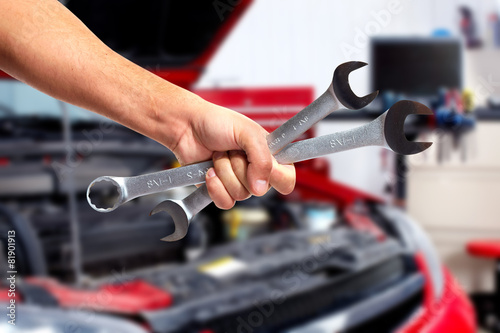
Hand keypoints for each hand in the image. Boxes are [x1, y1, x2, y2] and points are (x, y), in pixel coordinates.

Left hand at [169, 99, 295, 208]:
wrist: (188, 128)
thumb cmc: (218, 123)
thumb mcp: (247, 133)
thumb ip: (262, 159)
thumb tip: (261, 188)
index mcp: (271, 156)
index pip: (287, 179)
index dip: (276, 176)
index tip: (262, 164)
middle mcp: (257, 172)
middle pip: (260, 190)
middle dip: (241, 168)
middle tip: (233, 150)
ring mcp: (239, 182)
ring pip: (240, 194)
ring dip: (225, 172)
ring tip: (219, 156)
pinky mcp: (221, 191)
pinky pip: (225, 202)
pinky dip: (215, 187)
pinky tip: (209, 171)